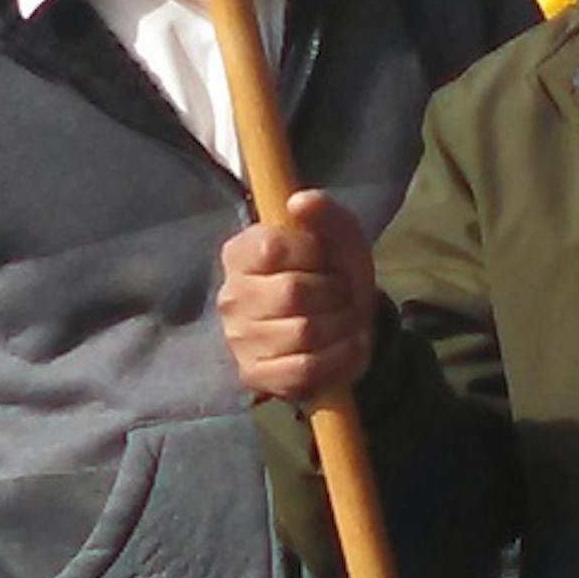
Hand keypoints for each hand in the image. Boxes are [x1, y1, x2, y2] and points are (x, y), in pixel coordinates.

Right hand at [217, 189, 377, 402]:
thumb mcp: (339, 236)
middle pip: (292, 292)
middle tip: (341, 294)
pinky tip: (345, 346)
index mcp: (241, 254)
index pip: (273, 248)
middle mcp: (231, 296)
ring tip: (344, 319)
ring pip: (303, 332)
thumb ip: (324, 211)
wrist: (347, 325)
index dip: (314, 253)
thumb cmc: (334, 274)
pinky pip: (305, 368)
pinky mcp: (255, 375)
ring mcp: (239, 340)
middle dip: (334, 292)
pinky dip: (338, 357)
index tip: (326, 258)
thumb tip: (299, 202)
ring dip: (341, 325)